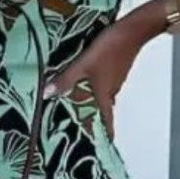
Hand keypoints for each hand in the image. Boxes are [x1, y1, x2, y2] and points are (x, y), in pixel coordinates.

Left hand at [42, 22, 142, 140]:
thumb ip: (66, 79)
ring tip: (75, 107)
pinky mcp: (115, 70)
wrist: (132, 30)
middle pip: (102, 112)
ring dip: (91, 104)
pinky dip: (93, 90)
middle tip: (79, 128)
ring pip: (101, 98)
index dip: (105, 136)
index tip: (102, 148)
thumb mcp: (83, 64)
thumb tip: (46, 94)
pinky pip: (103, 86)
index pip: (107, 122)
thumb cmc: (110, 49)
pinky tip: (83, 84)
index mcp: (104, 95)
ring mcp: (114, 80)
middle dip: (92, 121)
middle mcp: (111, 92)